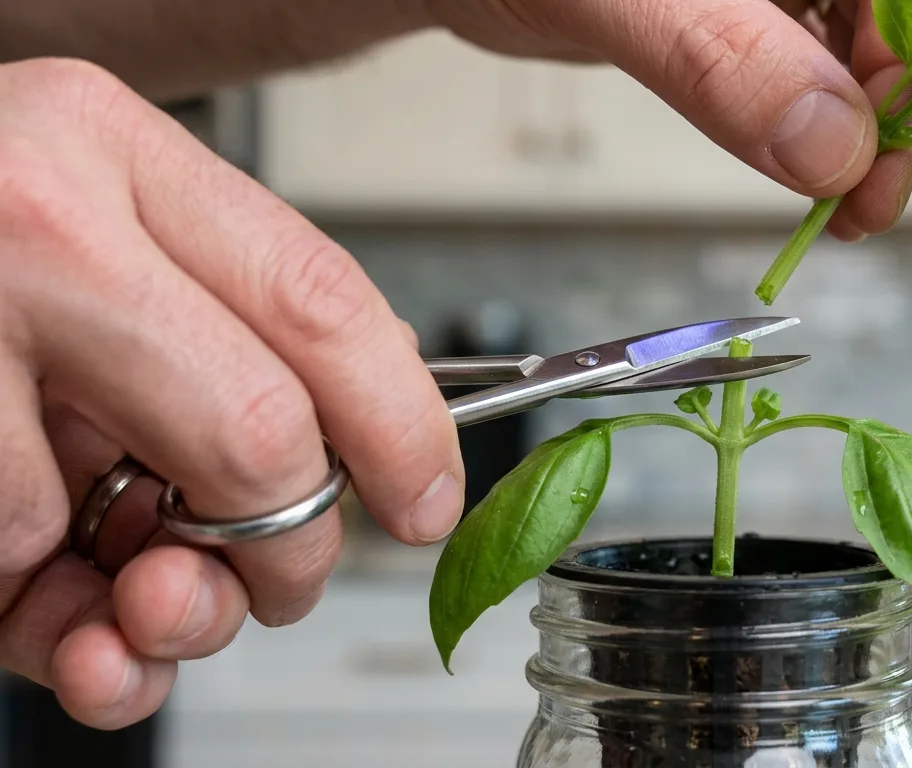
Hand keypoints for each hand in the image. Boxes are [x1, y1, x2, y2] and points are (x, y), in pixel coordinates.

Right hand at [0, 58, 464, 728]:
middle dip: (289, 546)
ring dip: (146, 594)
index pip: (323, 302)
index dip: (403, 426)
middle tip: (269, 579)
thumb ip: (222, 332)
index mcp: (115, 151)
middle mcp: (39, 218)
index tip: (426, 501)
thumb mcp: (100, 245)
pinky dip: (30, 592)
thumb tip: (352, 471)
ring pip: (130, 521)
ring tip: (120, 581)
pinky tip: (27, 566)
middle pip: (262, 431)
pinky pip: (12, 553)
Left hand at [427, 0, 911, 241]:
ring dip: (868, 133)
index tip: (890, 145)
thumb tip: (832, 144)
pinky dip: (824, 127)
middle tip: (866, 203)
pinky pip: (817, 65)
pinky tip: (819, 174)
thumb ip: (720, 58)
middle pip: (905, 18)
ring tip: (845, 206)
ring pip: (865, 48)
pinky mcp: (748, 10)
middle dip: (900, 111)